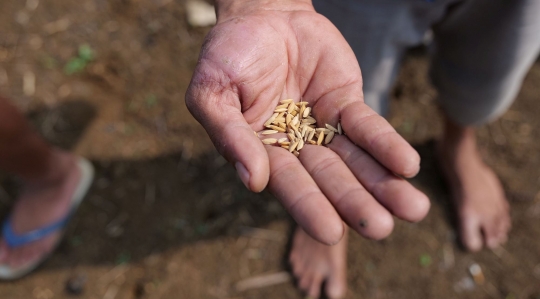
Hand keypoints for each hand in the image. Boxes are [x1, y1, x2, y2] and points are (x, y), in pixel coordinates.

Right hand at [186, 0, 429, 244]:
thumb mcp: (212, 93)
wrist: (260, 14)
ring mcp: (324, 126)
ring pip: (356, 160)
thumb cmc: (228, 55)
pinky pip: (368, 126)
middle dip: (355, 203)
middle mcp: (296, 147)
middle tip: (382, 229)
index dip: (309, 206)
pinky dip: (387, 144)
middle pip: (330, 179)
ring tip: (414, 209)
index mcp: (262, 152)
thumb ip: (230, 135)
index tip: (331, 231)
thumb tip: (254, 182)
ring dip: (384, 185)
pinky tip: (408, 165)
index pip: (288, 183)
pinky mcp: (346, 103)